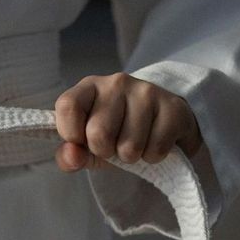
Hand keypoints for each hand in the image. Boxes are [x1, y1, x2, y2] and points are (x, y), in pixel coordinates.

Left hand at [53, 73, 202, 171]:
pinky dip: (153, 156)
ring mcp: (146, 92)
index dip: (70, 133)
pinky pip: (155, 149)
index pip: (67, 106)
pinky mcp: (172, 107)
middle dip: (105, 151)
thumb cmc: (117, 133)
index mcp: (89, 87)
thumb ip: (70, 154)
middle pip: (98, 134)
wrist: (162, 122)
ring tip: (135, 144)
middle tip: (113, 145)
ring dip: (130, 156)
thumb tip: (71, 157)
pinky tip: (153, 142)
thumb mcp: (87, 145)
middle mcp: (117, 83)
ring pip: (129, 146)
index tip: (81, 141)